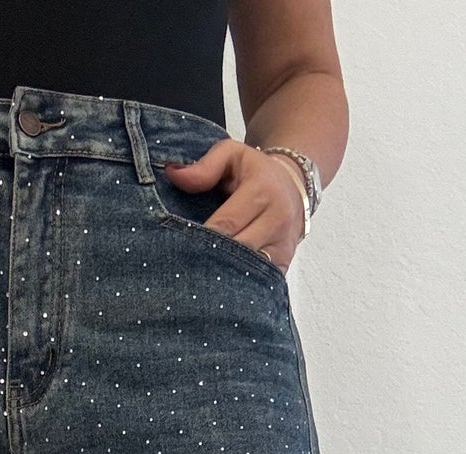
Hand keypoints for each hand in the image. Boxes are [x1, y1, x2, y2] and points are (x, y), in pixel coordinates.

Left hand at [162, 140, 306, 273]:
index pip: (226, 224)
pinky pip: (258, 281)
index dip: (200, 238)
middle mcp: (278, 219)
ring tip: (196, 279)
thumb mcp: (231, 155)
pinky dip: (236, 285)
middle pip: (236, 251)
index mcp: (262, 191)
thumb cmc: (254, 171)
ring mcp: (283, 244)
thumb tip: (172, 174)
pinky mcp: (284, 263)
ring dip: (221, 276)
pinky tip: (217, 286)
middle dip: (208, 259)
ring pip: (247, 270)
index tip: (177, 246)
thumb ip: (204, 167)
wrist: (293, 185)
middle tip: (181, 266)